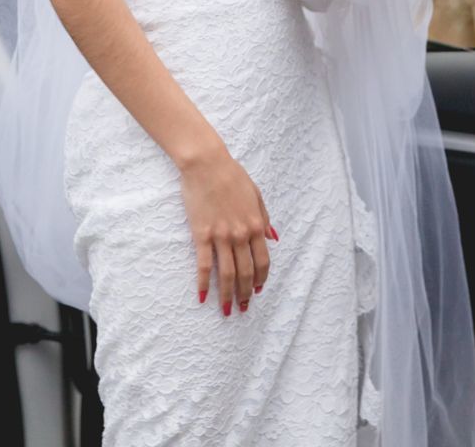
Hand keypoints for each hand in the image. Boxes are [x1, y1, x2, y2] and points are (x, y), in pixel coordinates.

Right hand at [178, 147, 275, 317]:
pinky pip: (204, 265)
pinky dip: (204, 283)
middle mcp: (241, 234)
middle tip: (242, 307)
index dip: (261, 278)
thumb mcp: (256, 195)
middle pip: (246, 272)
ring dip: (228, 295)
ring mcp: (221, 236)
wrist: (207, 164)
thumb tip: (273, 238)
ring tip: (227, 309)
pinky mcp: (202, 235)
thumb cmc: (232, 175)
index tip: (257, 290)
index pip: (262, 260)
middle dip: (246, 293)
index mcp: (256, 225)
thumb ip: (265, 218)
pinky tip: (202, 296)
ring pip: (227, 273)